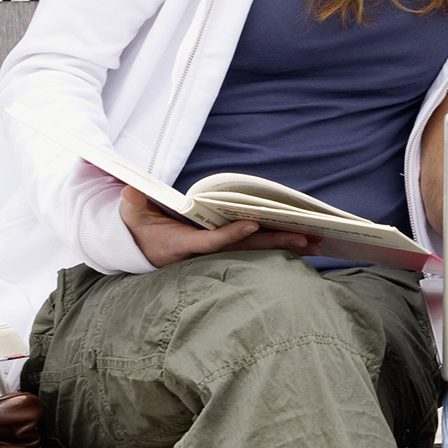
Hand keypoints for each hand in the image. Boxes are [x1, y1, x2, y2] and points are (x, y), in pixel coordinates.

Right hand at [120, 186, 315, 268]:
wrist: (139, 247)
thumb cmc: (139, 226)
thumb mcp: (132, 214)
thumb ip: (134, 203)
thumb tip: (131, 193)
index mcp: (182, 244)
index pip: (211, 241)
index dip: (231, 235)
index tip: (251, 225)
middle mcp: (205, 253)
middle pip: (245, 249)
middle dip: (276, 242)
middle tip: (306, 239)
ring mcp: (217, 254)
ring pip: (256, 250)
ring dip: (285, 246)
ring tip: (316, 243)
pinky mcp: (225, 251)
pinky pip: (255, 248)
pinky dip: (277, 244)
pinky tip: (302, 243)